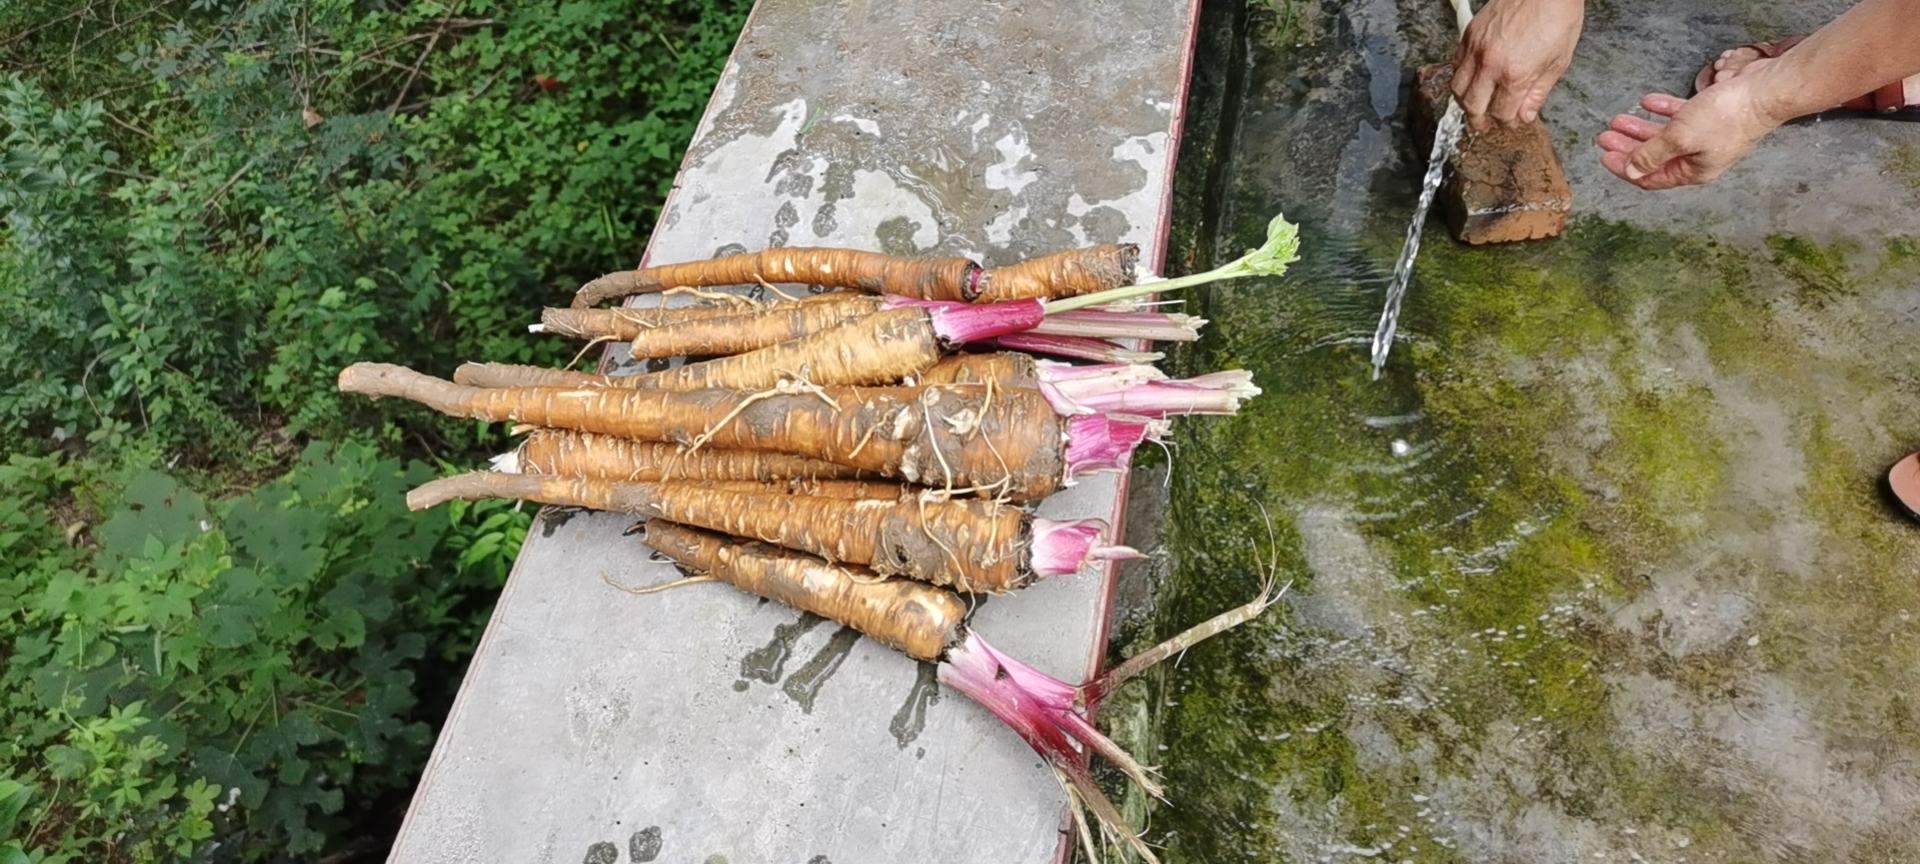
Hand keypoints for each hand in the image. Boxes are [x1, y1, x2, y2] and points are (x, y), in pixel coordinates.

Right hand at [1451, 0, 1583, 130]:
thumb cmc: (1557, 18)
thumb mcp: (1558, 62)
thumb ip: (1538, 93)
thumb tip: (1524, 116)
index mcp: (1516, 74)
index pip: (1501, 113)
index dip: (1506, 123)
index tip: (1510, 122)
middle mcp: (1491, 64)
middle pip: (1473, 106)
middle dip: (1479, 121)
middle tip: (1485, 124)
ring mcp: (1476, 48)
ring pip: (1457, 88)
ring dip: (1465, 102)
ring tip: (1475, 105)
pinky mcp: (1470, 35)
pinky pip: (1456, 64)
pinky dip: (1461, 77)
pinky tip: (1473, 79)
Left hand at [1596, 80, 1785, 189]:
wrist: (1765, 91)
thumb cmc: (1728, 117)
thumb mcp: (1681, 138)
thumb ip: (1653, 154)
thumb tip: (1632, 171)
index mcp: (1693, 171)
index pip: (1650, 177)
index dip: (1625, 168)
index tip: (1605, 156)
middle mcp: (1700, 158)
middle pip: (1654, 156)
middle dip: (1627, 147)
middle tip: (1605, 136)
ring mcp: (1708, 137)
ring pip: (1665, 136)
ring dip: (1640, 128)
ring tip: (1618, 119)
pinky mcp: (1714, 116)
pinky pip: (1681, 116)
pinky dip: (1663, 110)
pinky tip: (1648, 102)